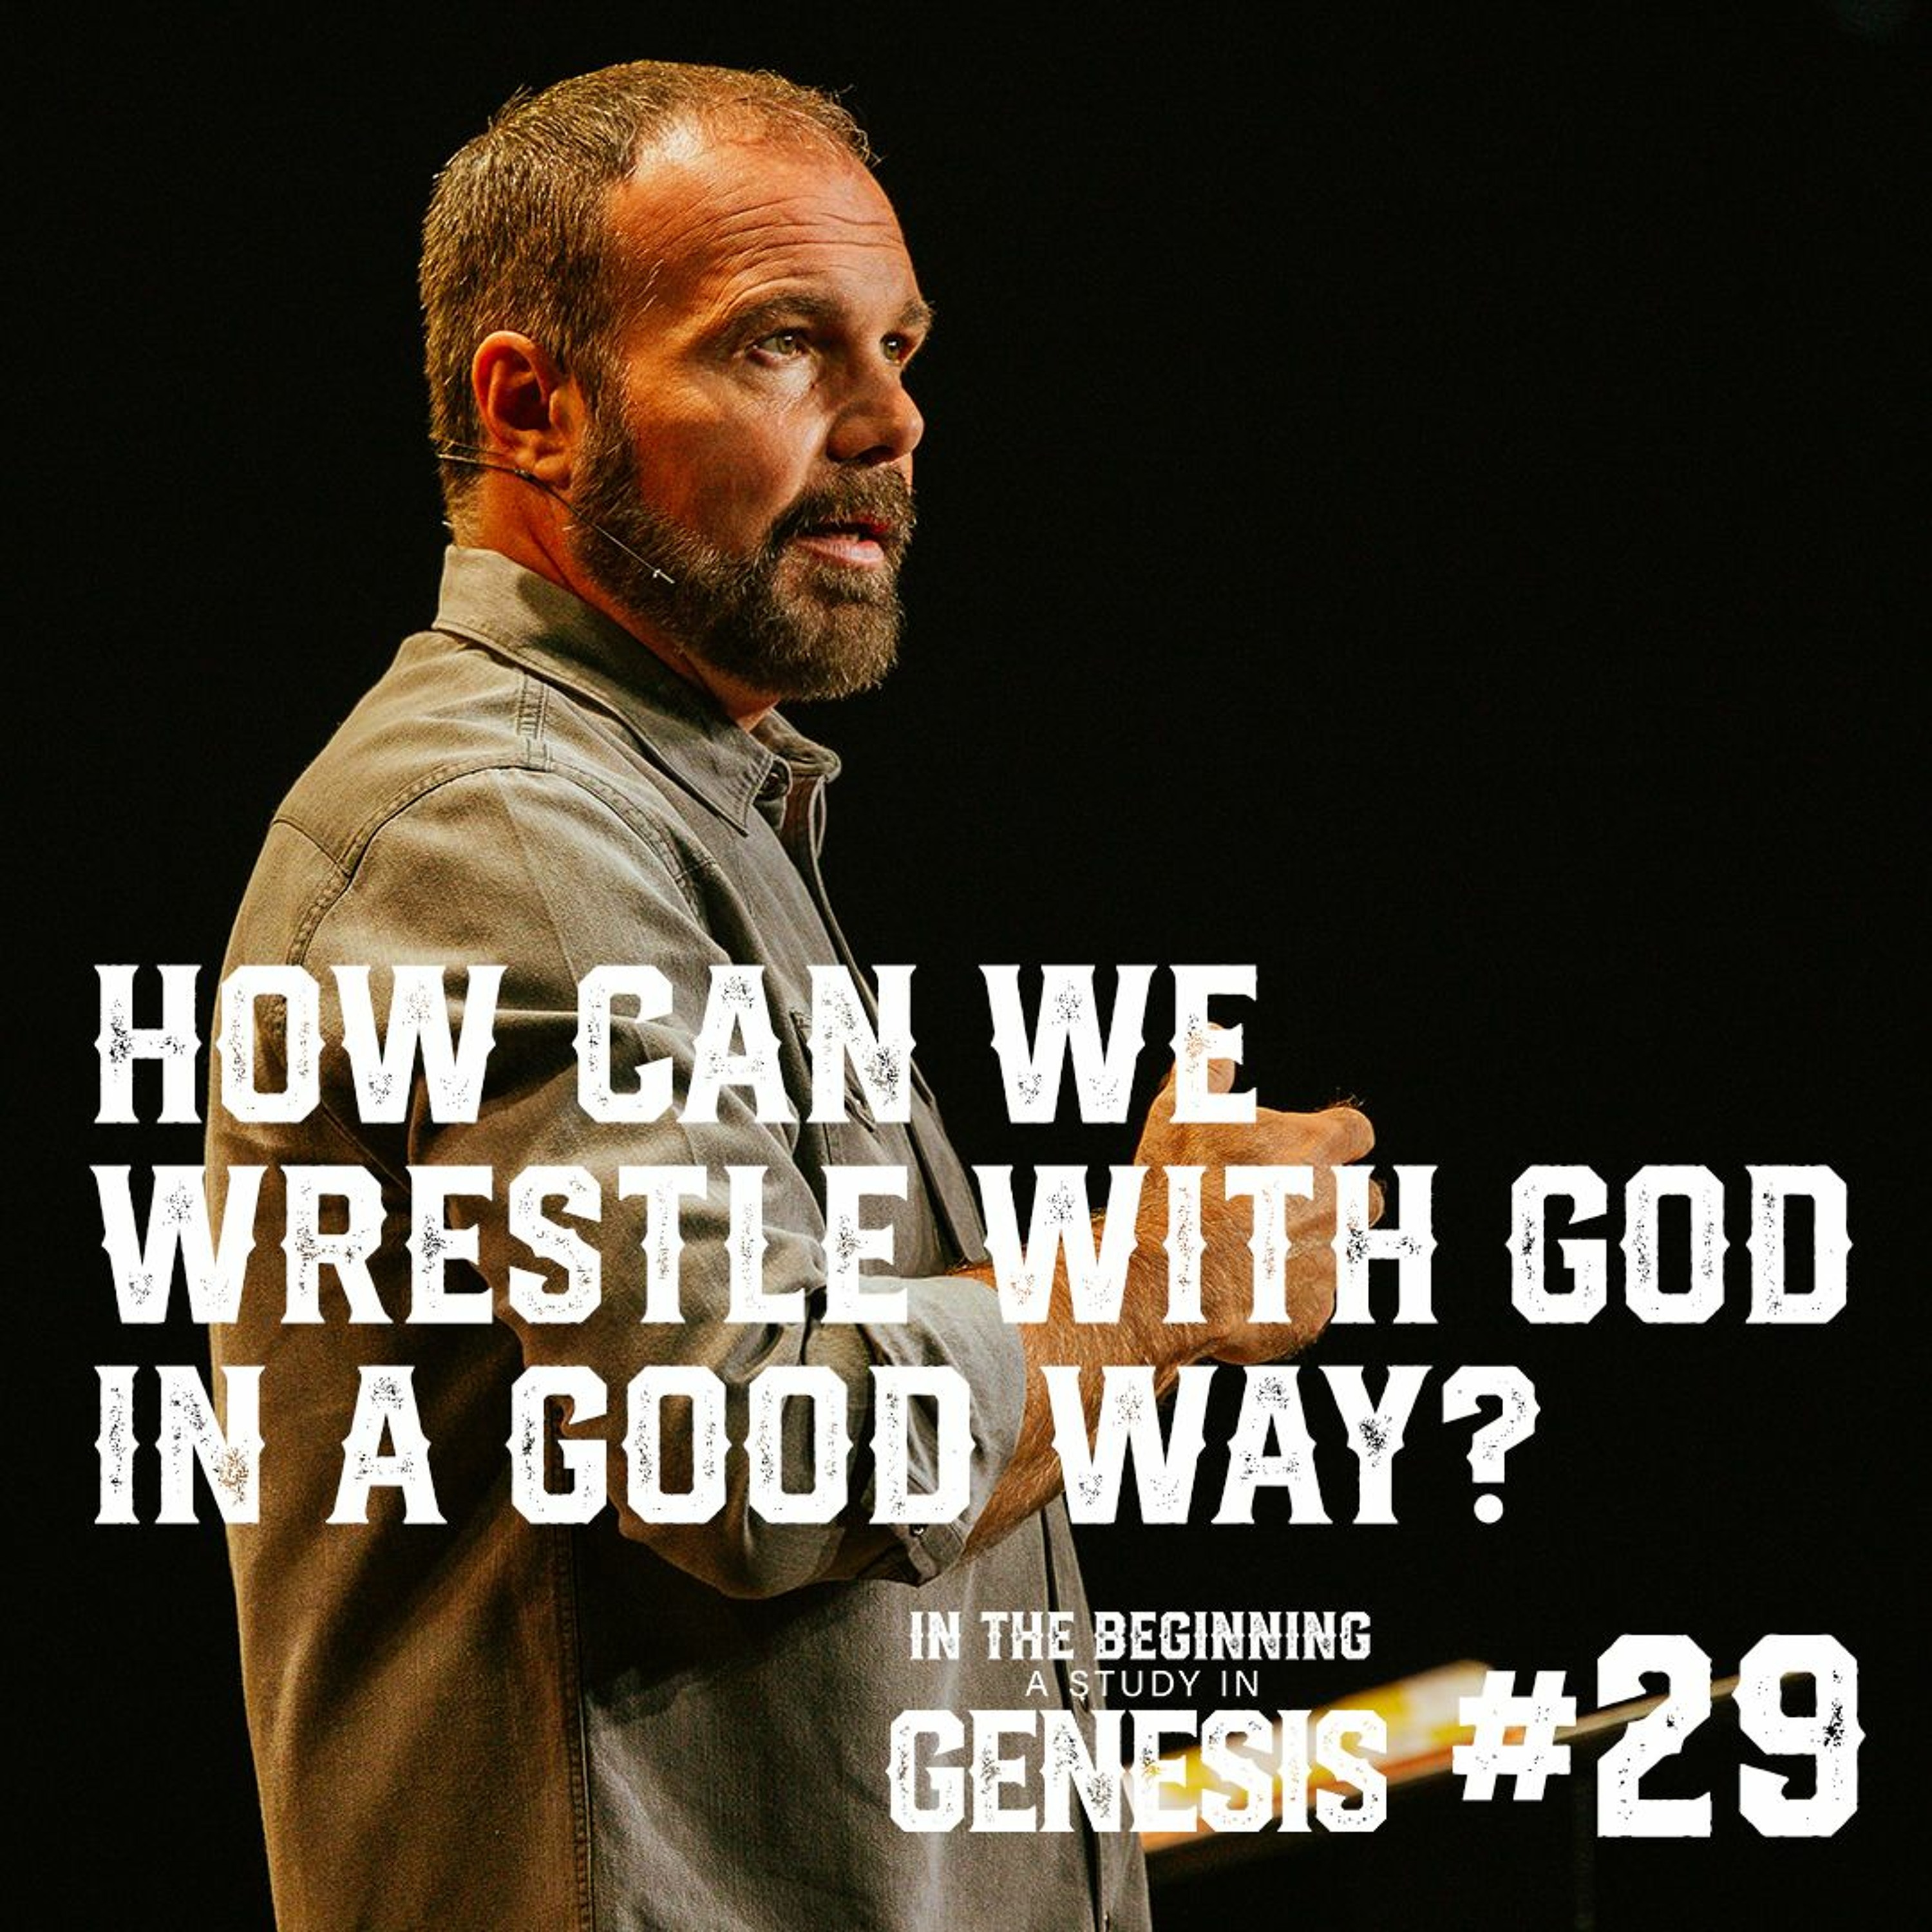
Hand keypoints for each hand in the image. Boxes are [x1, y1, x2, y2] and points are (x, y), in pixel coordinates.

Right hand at [1128, 1051, 1377, 1365]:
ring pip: (1332, 1250)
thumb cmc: (1175, 1190)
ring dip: (1301, 1247)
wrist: (1166, 1279)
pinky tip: (1240, 1288)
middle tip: (1272, 1201)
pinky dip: (1281, 1296)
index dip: (1333, 1134)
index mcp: (1312, 1149)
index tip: (1308, 1144)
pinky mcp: (1311, 1313)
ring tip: (1247, 1248)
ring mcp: (1326, 1262)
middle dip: (1329, 1198)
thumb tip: (1214, 1037)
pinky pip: (1307, 1302)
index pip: (1356, 1131)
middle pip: (1362, 1196)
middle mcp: (1335, 1204)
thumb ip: (1206, 1068)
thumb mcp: (1179, 1111)